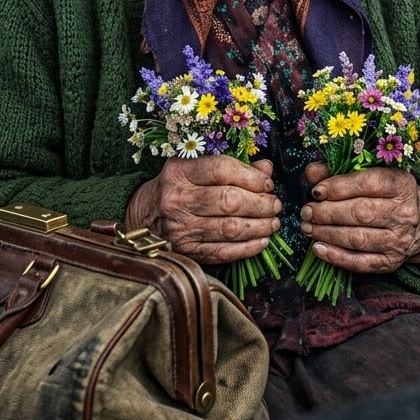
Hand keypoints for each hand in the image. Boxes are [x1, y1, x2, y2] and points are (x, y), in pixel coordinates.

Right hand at [125, 156, 281, 264]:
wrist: (143, 216)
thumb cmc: (179, 187)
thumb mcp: (197, 168)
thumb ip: (233, 167)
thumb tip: (266, 168)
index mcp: (179, 172)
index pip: (222, 170)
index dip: (251, 176)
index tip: (268, 183)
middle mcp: (176, 200)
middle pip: (229, 201)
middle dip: (260, 203)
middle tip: (275, 204)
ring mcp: (179, 229)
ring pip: (229, 229)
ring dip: (259, 226)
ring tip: (273, 222)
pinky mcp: (184, 252)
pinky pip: (222, 252)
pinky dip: (247, 248)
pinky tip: (262, 241)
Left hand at [299, 162, 419, 274]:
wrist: (419, 223)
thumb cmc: (387, 194)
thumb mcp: (372, 176)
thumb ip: (340, 172)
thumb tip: (311, 172)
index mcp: (402, 185)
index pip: (370, 184)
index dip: (339, 187)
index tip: (316, 191)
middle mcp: (404, 213)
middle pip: (361, 213)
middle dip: (327, 212)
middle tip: (307, 211)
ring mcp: (399, 240)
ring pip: (357, 238)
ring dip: (327, 233)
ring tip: (308, 227)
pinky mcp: (390, 262)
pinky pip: (359, 262)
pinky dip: (336, 256)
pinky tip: (318, 248)